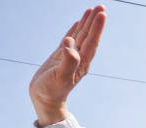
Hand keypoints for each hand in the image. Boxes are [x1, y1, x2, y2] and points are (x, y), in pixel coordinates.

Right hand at [29, 5, 105, 126]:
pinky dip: (74, 30)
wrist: (44, 100)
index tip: (101, 13)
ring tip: (92, 10)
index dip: (96, 27)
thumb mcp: (61, 77)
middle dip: (95, 21)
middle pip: (89, 36)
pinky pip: (69, 40)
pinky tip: (78, 23)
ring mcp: (70, 57)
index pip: (91, 41)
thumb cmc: (52, 91)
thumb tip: (70, 43)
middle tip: (101, 7)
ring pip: (80, 36)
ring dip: (86, 23)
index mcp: (82, 63)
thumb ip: (68, 61)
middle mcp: (79, 58)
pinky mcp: (60, 56)